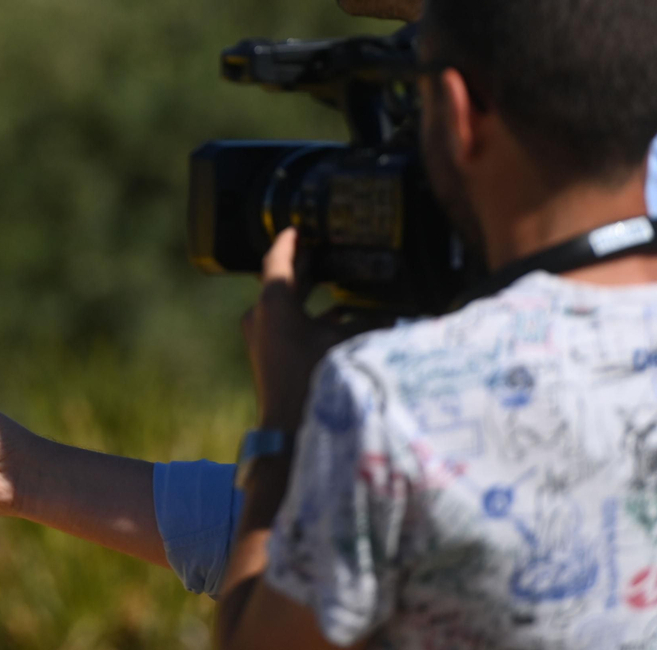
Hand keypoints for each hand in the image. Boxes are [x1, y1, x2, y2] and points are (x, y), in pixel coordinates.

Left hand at [241, 228, 358, 431]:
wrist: (289, 429)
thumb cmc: (317, 381)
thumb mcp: (346, 346)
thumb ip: (369, 325)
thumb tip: (396, 314)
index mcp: (274, 304)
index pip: (277, 261)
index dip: (289, 242)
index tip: (299, 227)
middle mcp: (261, 314)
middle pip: (282, 280)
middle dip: (304, 264)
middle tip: (323, 246)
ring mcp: (260, 334)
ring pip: (285, 302)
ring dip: (308, 291)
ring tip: (334, 276)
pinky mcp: (267, 352)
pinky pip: (286, 323)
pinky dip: (308, 315)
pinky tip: (338, 316)